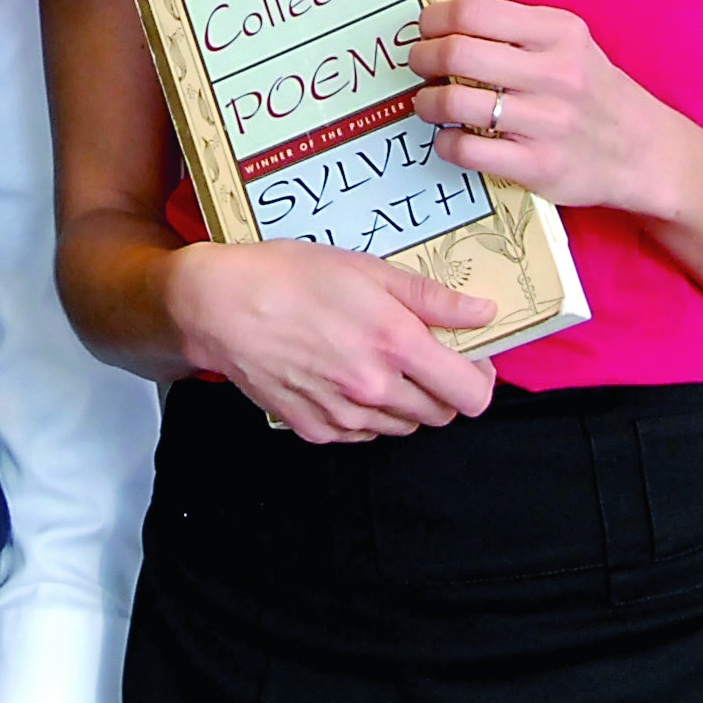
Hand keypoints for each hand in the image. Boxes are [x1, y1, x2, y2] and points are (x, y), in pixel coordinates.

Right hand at [167, 237, 495, 443]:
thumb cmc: (288, 276)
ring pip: (404, 426)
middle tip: (419, 353)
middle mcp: (375, 389)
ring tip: (375, 360)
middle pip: (443, 414)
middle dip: (442, 387)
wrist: (218, 306)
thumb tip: (483, 312)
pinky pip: (362, 433)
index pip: (473, 394)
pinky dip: (365, 412)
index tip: (468, 356)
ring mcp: (344, 416)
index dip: (480, 376)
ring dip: (404, 400)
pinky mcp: (315, 429)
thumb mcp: (366, 269)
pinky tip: (343, 376)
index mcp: (396, 344)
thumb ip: (431, 297)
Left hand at [407, 0, 669, 214]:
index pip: (474, 11)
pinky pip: (466, 149)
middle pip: (457, 52)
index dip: (435, 18)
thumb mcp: (570, 43)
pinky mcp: (539, 165)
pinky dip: (445, 140)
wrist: (646, 152)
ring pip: (455, 101)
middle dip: (422, 56)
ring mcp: (547, 122)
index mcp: (560, 33)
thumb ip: (517, 27)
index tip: (425, 27)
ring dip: (427, 101)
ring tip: (428, 101)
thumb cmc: (594, 91)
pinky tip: (450, 136)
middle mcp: (555, 74)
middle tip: (419, 63)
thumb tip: (445, 20)